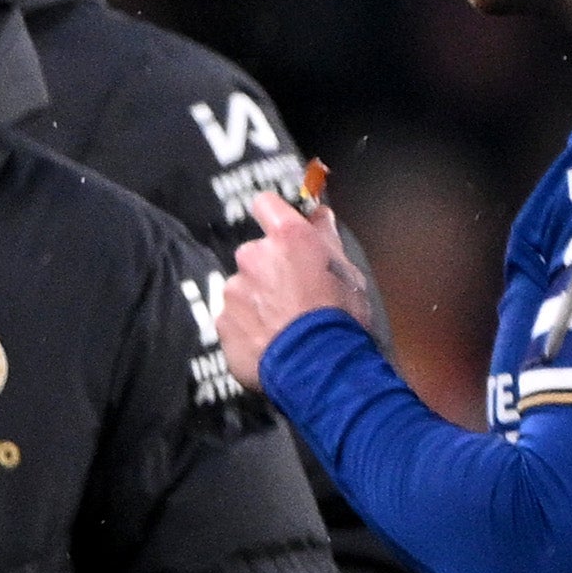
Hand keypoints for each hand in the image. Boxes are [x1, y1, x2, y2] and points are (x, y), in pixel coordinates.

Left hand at [213, 187, 359, 390]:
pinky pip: (233, 317)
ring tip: (284, 324)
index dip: (274, 214)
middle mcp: (252, 257)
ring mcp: (233, 290)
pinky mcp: (222, 321)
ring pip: (243, 287)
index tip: (281, 229)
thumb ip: (328, 238)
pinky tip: (270, 340)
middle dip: (270, 270)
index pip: (266, 204)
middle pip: (256, 253)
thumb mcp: (349, 274)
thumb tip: (319, 214)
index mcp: (287, 239)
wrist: (318, 368)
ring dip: (258, 300)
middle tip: (294, 295)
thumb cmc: (340, 318)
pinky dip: (248, 326)